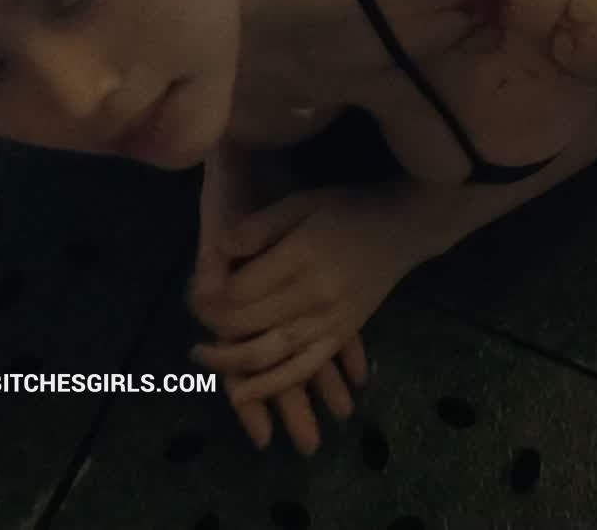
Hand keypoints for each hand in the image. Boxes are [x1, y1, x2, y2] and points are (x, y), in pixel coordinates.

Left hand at [190, 144, 370, 453]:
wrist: (405, 226)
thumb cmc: (349, 208)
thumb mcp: (303, 201)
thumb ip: (261, 225)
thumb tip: (220, 249)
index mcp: (302, 257)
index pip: (242, 290)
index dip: (210, 298)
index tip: (191, 294)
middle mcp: (314, 295)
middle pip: (250, 323)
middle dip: (214, 326)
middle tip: (191, 320)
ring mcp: (329, 321)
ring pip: (270, 355)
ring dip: (230, 362)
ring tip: (201, 358)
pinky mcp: (339, 336)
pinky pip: (300, 369)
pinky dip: (270, 386)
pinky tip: (241, 394)